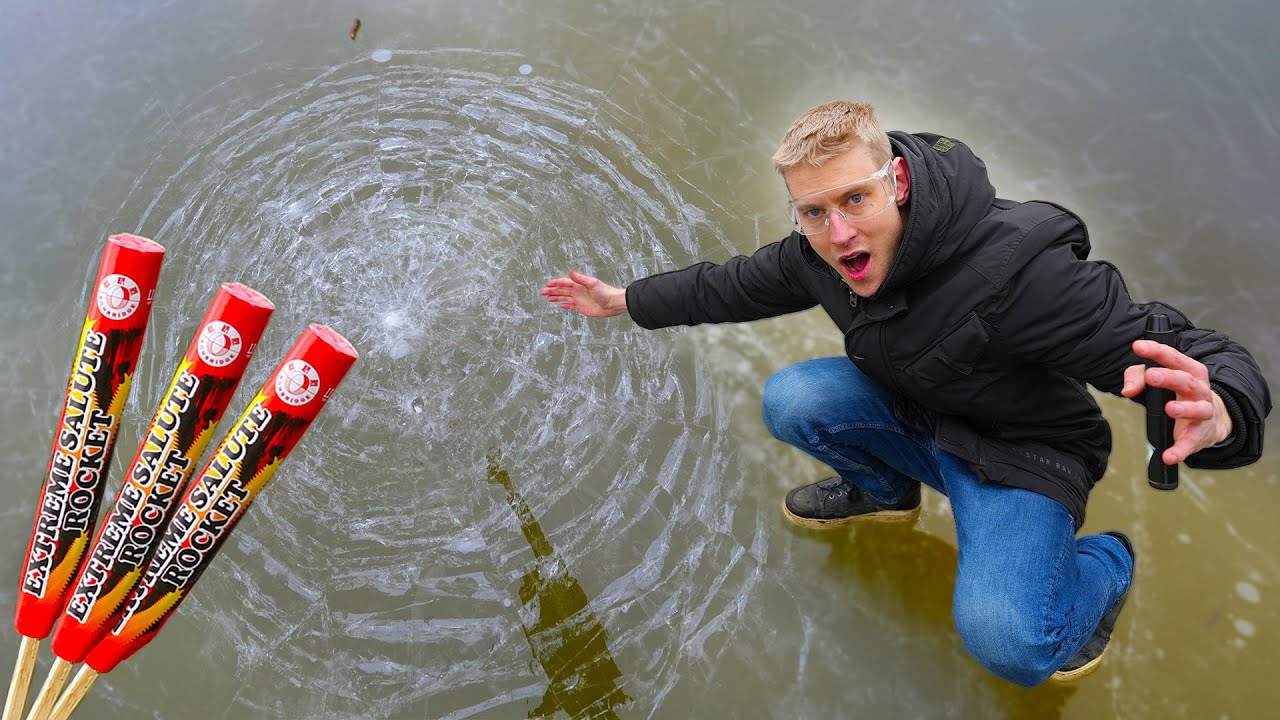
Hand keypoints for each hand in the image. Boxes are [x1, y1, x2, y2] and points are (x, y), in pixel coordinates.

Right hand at [540, 270, 626, 317]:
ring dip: (556, 297)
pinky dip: (565, 305)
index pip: (564, 283)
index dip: (555, 283)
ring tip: (547, 298)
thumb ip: (580, 279)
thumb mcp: (592, 284)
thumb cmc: (604, 292)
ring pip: (564, 298)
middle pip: (562, 290)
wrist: (612, 303)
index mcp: (579, 285)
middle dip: (552, 291)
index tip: (547, 284)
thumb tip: (570, 272)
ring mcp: (579, 299)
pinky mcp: (582, 307)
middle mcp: (578, 291)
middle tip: (542, 292)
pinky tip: (560, 305)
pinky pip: (571, 306)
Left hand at [1122, 339, 1232, 463]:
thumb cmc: (1179, 393)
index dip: (1156, 351)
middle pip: (1186, 381)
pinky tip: (1169, 455)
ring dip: (1185, 409)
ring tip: (1170, 408)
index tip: (1138, 346)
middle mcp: (1199, 389)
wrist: (1211, 420)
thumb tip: (1127, 389)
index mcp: (1189, 371)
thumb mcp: (1158, 379)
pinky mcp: (1199, 435)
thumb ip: (1137, 377)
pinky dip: (1180, 450)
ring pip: (1198, 409)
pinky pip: (1190, 443)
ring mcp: (1202, 412)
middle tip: (1152, 375)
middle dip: (1169, 377)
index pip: (1173, 357)